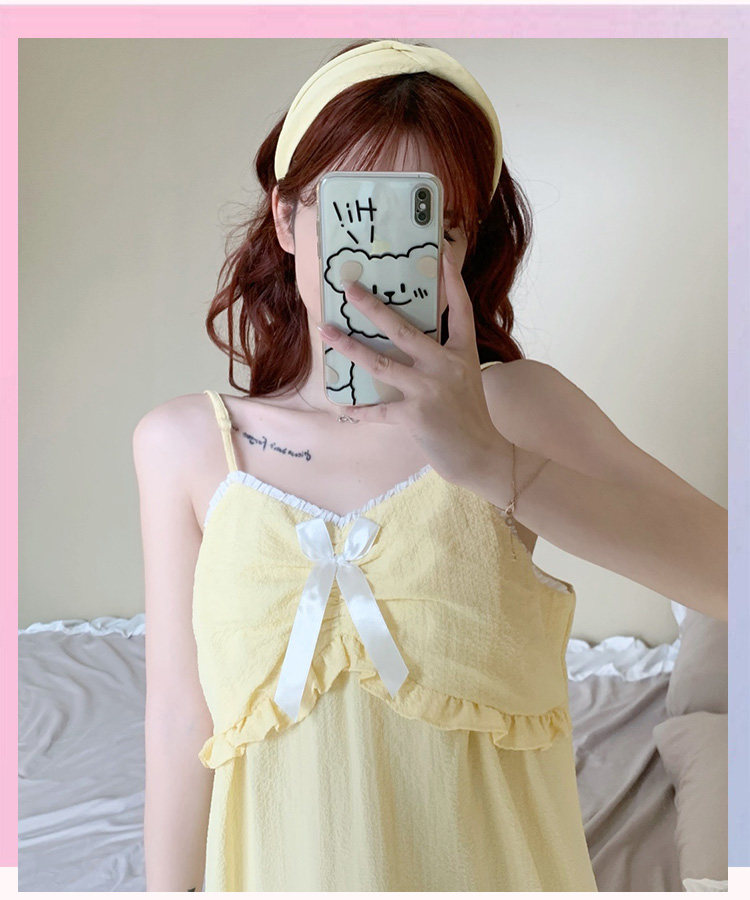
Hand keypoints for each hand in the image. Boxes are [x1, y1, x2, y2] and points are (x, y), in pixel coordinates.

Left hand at [315, 241, 503, 485]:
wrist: (481, 455)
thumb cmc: (471, 416)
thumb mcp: (466, 378)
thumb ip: (442, 358)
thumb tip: (405, 342)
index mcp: (462, 353)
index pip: (459, 309)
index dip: (453, 281)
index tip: (443, 254)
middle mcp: (445, 366)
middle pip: (402, 330)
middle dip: (372, 307)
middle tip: (349, 288)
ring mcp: (429, 390)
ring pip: (380, 363)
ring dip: (349, 347)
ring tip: (327, 331)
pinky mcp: (414, 416)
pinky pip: (378, 410)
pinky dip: (359, 409)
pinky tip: (342, 406)